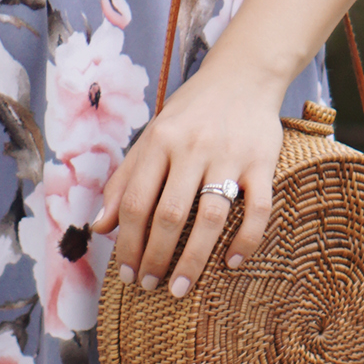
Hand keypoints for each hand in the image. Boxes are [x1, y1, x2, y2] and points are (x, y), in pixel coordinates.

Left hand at [93, 71, 286, 295]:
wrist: (243, 75)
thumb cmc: (190, 113)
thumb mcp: (152, 137)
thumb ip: (125, 179)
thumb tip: (100, 226)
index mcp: (160, 141)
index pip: (136, 201)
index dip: (127, 242)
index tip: (126, 272)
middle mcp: (193, 148)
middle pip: (170, 214)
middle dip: (156, 257)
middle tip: (149, 286)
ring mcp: (230, 156)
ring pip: (211, 216)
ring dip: (194, 259)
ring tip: (180, 288)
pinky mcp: (262, 162)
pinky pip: (257, 209)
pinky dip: (245, 239)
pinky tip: (230, 263)